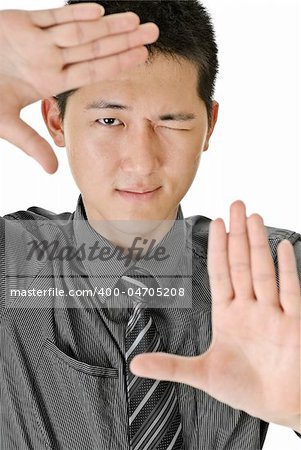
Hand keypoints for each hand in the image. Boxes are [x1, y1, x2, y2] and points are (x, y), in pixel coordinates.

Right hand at [0, 4, 158, 172]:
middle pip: (94, 48)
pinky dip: (72, 14)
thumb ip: (31, 144)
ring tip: (136, 21)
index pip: (92, 71)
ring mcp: (37, 40)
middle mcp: (49, 59)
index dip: (117, 65)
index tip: (142, 59)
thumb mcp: (5, 123)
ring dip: (107, 25)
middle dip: (124, 40)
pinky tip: (99, 12)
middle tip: (153, 34)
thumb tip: (53, 171)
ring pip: (79, 30)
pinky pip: (51, 18)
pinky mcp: (20, 22)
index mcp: (50, 80)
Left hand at [130, 200, 300, 430]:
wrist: (278, 407)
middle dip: (238, 234)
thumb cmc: (244, 390)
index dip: (218, 248)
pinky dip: (286, 269)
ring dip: (258, 244)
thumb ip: (170, 367)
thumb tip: (135, 364)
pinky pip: (290, 291)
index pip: (221, 273)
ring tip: (252, 217)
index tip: (216, 224)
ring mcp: (272, 314)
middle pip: (242, 263)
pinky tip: (282, 247)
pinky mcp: (293, 324)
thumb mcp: (202, 376)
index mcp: (228, 316)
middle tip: (235, 205)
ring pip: (263, 271)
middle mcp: (249, 309)